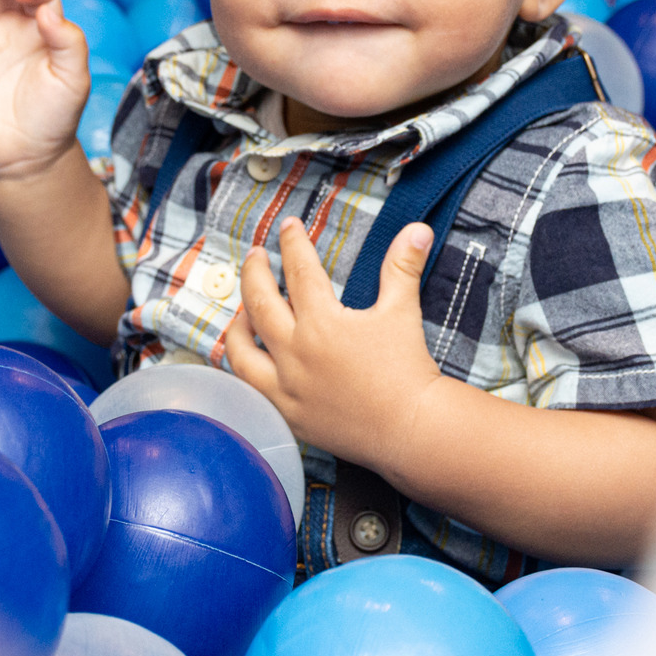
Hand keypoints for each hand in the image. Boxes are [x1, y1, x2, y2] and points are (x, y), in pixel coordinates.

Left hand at [224, 217, 442, 473]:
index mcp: (322, 322)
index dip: (293, 243)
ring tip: (241, 311)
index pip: (299, 270)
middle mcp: (296, 352)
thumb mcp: (403, 311)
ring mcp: (286, 386)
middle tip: (256, 255)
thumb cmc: (407, 369)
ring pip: (241, 350)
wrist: (410, 428)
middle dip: (254, 272)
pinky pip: (249, 389)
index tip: (288, 226)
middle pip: (259, 302)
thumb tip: (417, 229)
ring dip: (237, 324)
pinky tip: (248, 360)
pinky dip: (242, 370)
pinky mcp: (286, 414)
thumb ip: (403, 266)